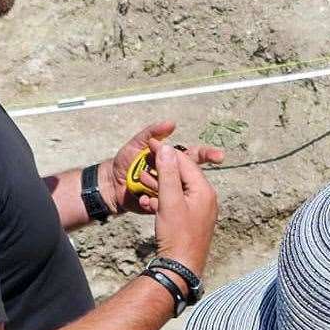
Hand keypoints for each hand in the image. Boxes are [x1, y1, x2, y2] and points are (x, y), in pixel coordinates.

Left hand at [107, 121, 223, 216]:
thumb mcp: (136, 144)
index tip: (219, 157)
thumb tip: (172, 123)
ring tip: (145, 184)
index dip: (208, 155)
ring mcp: (169, 191)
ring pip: (178, 191)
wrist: (110, 186)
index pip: (194, 155)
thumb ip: (152, 132)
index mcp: (173, 159)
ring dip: (166, 188)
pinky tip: (144, 199)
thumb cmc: (124, 162)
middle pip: (191, 176)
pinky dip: (156, 202)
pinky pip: (165, 205)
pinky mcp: (162, 205)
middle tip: (184, 179)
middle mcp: (174, 175)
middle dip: (192, 179)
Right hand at [153, 143, 217, 277]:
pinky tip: (149, 202)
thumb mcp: (170, 201)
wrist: (180, 268)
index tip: (150, 143)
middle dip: (162, 168)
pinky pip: (177, 202)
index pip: (185, 162)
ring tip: (142, 181)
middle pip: (182, 174)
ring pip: (178, 189)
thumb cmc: (177, 235)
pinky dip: (163, 199)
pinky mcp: (191, 220)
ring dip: (160, 184)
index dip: (167, 152)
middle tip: (143, 164)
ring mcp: (199, 210)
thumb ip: (168, 174)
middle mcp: (206, 198)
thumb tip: (167, 148)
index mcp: (204, 190)